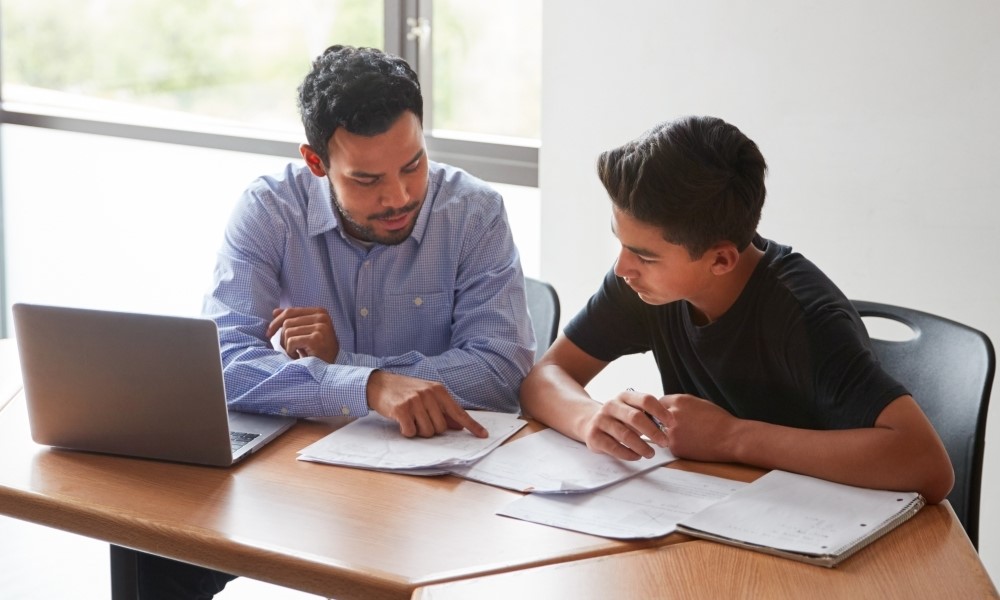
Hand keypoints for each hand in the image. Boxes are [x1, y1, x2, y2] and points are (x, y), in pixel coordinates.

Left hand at [266, 307, 338, 362]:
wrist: (330, 367)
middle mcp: (321, 317)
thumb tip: (274, 312)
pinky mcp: (315, 339)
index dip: (276, 322)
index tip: (268, 333)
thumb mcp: (307, 331)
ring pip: (287, 331)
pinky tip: (298, 356)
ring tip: (296, 352)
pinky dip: (291, 351)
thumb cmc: (318, 350)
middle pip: (287, 322)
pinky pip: (291, 341)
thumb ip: (294, 320)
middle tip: (288, 348)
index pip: (290, 311)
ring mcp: (320, 327)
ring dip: (287, 345)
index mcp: (320, 312)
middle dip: (282, 337)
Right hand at [366, 371, 487, 438]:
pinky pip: (411, 432)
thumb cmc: (405, 391)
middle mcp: (429, 394)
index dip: (472, 425)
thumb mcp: (426, 396)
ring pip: (427, 432)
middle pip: (441, 428)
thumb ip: (443, 410)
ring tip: (410, 418)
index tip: (483, 435)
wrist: (379, 383)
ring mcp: (415, 401)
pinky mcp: (402, 409)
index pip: (459, 412)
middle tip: (419, 419)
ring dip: (418, 430)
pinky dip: (406, 431)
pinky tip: (401, 421)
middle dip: (431, 429)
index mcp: (438, 390)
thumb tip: (459, 426)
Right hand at [579, 389, 670, 460]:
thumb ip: (647, 415)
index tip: (672, 424)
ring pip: (625, 435)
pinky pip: (614, 447)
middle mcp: (611, 406)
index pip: (645, 400)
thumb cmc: (619, 418)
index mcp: (624, 396)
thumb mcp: (631, 410)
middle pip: (636, 417)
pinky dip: (628, 454)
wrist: (588, 421)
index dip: (661, 412)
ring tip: (651, 454)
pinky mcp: (594, 436)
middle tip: (664, 443)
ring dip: (642, 446)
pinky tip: (637, 456)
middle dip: (653, 432)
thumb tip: (668, 426)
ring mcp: (601, 420)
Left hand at [658, 393, 738, 461]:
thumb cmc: (719, 420)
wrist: (731, 438)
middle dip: (662, 421)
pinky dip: (678, 446)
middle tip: (673, 426)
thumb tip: (670, 407)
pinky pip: (670, 445)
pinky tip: (692, 445)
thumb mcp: (699, 403)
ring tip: (688, 436)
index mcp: (678, 401)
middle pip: (656, 417)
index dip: (663, 409)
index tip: (665, 414)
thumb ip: (681, 404)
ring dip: (668, 434)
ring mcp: (671, 432)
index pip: (659, 402)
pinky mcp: (674, 447)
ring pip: (661, 432)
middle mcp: (671, 415)